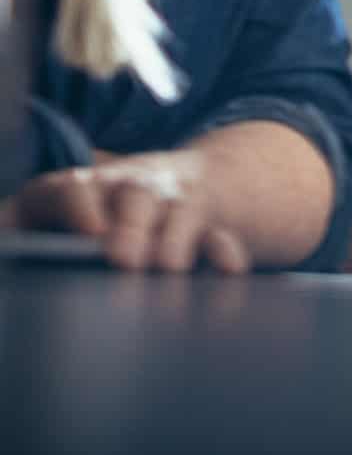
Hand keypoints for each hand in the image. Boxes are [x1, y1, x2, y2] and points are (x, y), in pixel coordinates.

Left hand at [9, 151, 250, 273]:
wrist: (163, 183)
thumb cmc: (85, 217)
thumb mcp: (41, 215)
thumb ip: (14, 228)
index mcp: (75, 190)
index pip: (72, 190)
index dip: (81, 207)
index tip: (90, 233)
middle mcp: (126, 189)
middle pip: (133, 197)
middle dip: (133, 227)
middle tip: (126, 260)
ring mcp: (169, 202)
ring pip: (177, 211)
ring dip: (175, 238)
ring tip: (169, 271)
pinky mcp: (203, 222)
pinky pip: (216, 234)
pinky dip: (222, 250)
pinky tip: (227, 269)